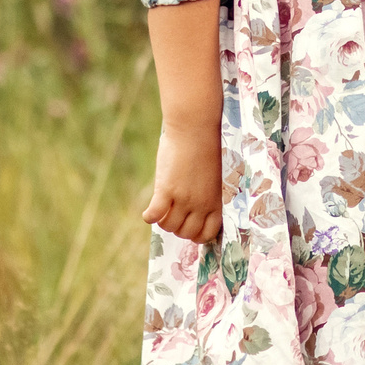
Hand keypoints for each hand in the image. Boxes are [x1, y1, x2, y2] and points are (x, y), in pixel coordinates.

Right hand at [143, 123, 222, 243]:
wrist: (195, 129)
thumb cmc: (206, 148)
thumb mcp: (213, 177)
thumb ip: (207, 195)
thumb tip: (195, 209)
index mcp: (215, 202)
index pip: (206, 233)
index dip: (195, 234)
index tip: (188, 226)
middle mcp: (200, 204)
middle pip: (185, 233)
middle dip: (177, 228)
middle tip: (172, 216)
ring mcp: (183, 198)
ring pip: (168, 226)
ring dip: (162, 222)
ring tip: (161, 210)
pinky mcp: (166, 190)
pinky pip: (154, 215)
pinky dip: (149, 217)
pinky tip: (148, 212)